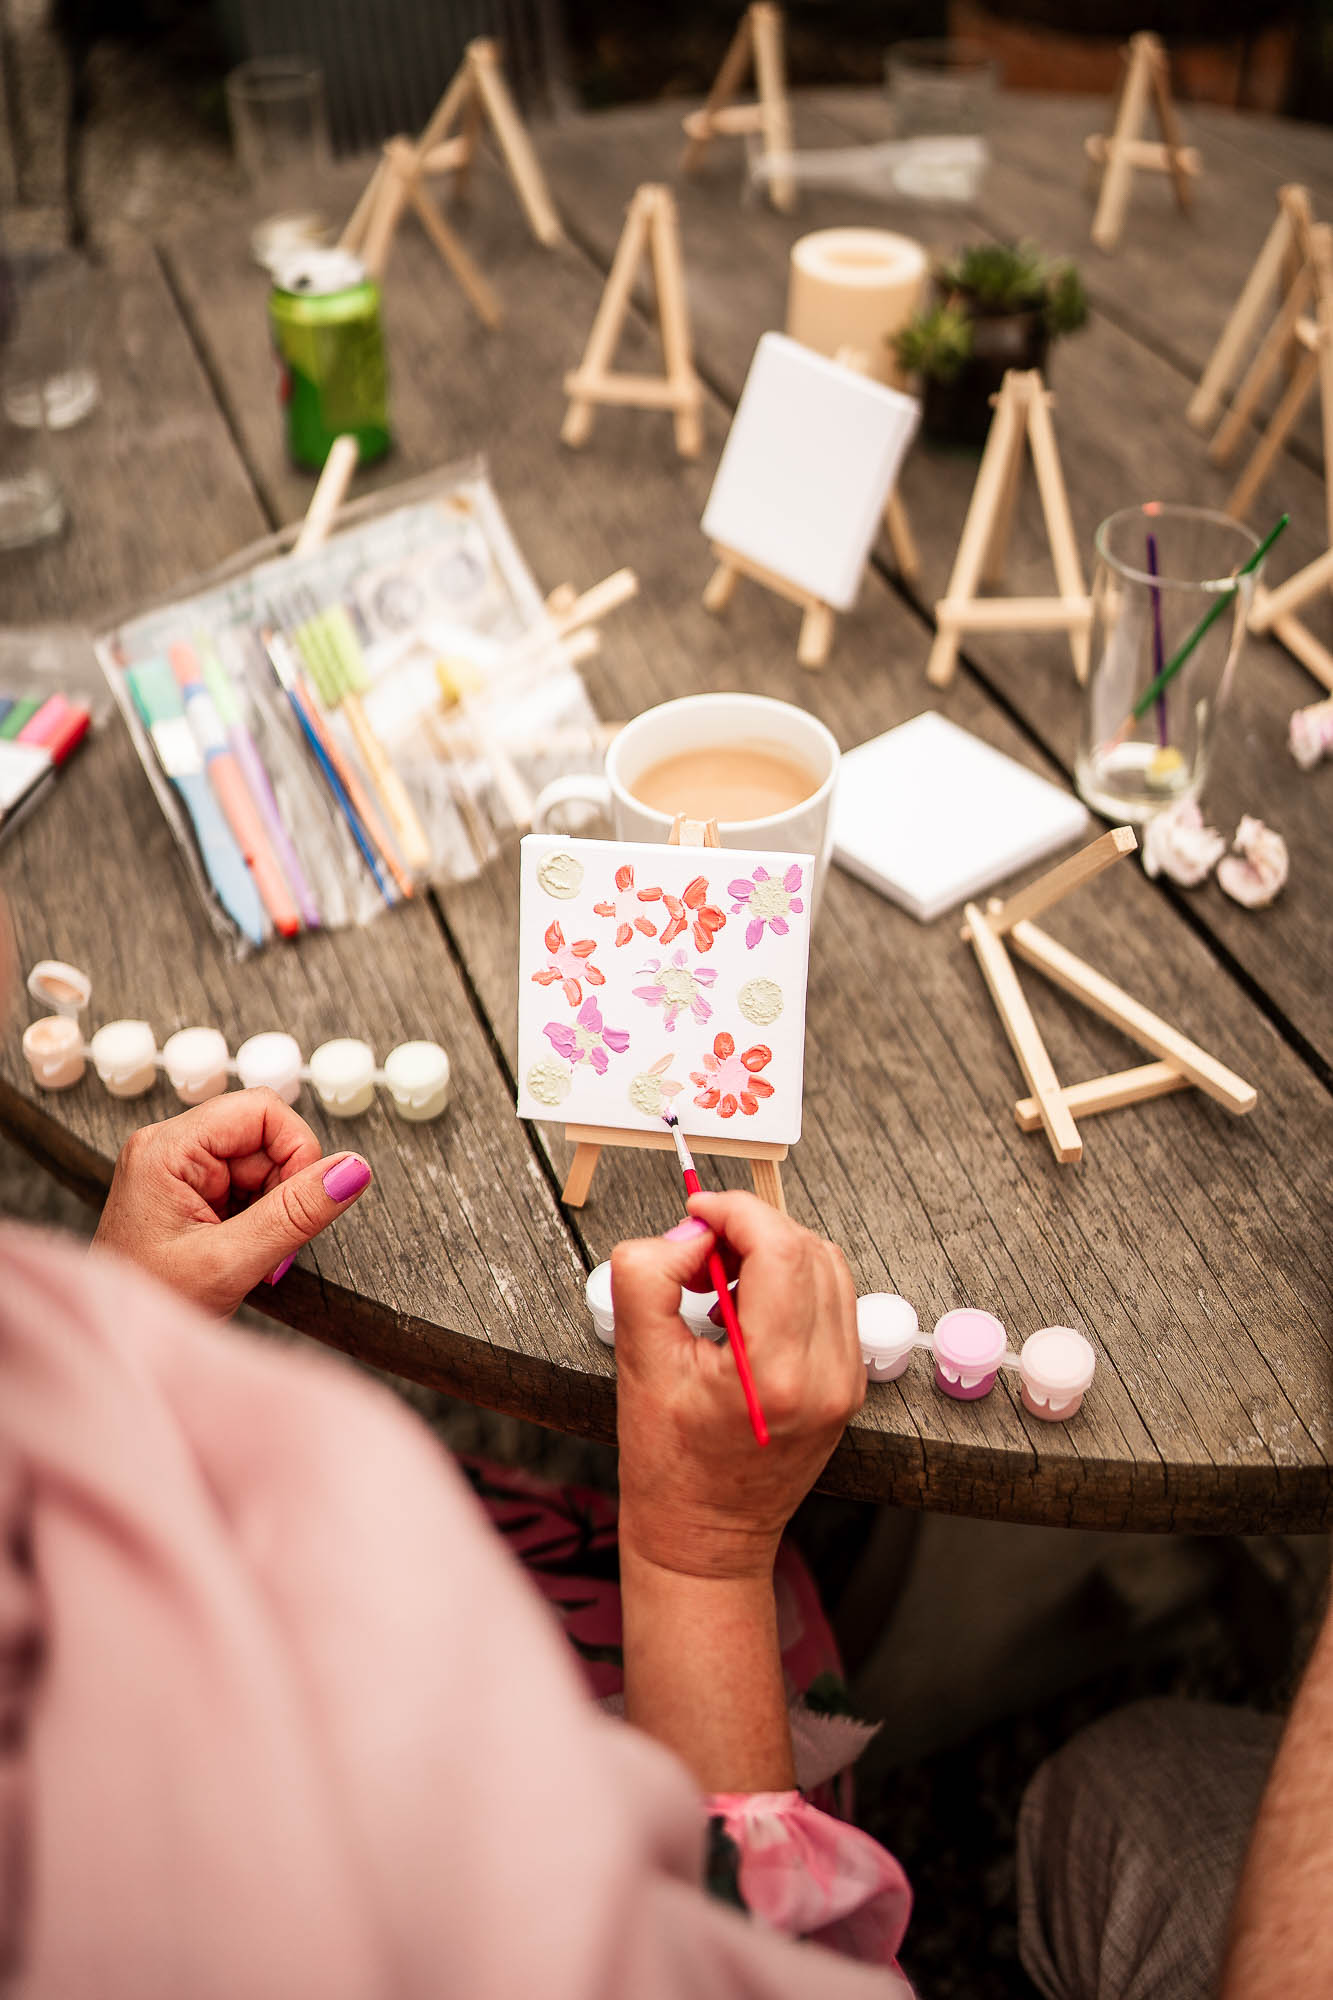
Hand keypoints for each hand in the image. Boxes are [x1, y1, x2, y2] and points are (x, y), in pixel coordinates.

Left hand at [92, 1088, 372, 1316]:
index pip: (261, 1109)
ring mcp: (180, 1170)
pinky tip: (241, 1249)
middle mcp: (170, 1148)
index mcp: (167, 1150)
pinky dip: (261, 1219)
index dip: (297, 1150)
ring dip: (274, 1208)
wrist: (124, 1349)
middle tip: (269, 1240)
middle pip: (265, 1136)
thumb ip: (296, 1213)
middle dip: (284, 1189)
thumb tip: (353, 1169)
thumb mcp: (230, 1262)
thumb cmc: (150, 1306)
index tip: (303, 1201)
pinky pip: (249, 1186)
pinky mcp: (191, 1192)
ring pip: (263, 1164)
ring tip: (248, 1251)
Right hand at [610, 1191, 863, 1582]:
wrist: (705, 1538)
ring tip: (719, 1283)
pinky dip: (792, 1282)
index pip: (780, 1248)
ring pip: (828, 1267)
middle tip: (698, 1253)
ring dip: (774, 1251)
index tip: (697, 1212)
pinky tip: (746, 1307)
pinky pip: (833, 1300)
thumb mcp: (639, 1362)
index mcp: (776, 1374)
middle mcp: (827, 1376)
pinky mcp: (848, 1385)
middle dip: (750, 1229)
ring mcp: (845, 1382)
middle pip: (808, 1248)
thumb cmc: (669, 1467)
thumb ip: (650, 1277)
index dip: (736, 1212)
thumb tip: (687, 1232)